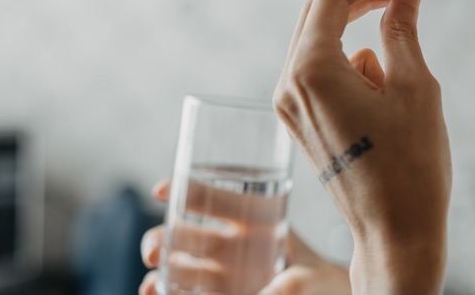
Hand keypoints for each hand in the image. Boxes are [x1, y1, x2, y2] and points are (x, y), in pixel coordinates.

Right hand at [139, 179, 351, 294]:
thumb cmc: (321, 283)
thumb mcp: (310, 276)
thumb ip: (289, 286)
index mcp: (256, 223)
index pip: (218, 198)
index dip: (188, 190)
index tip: (161, 190)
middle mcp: (233, 246)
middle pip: (185, 234)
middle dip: (160, 238)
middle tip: (154, 252)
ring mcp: (222, 274)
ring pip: (178, 266)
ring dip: (159, 272)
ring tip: (153, 284)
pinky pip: (184, 293)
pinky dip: (165, 293)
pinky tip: (156, 293)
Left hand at [273, 0, 450, 293]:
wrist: (396, 231)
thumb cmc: (411, 165)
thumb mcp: (416, 87)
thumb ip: (403, 29)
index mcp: (311, 71)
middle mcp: (288, 85)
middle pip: (318, 14)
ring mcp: (289, 105)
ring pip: (319, 42)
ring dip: (359, 36)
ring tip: (399, 73)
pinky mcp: (299, 121)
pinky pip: (320, 73)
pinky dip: (351, 67)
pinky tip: (381, 99)